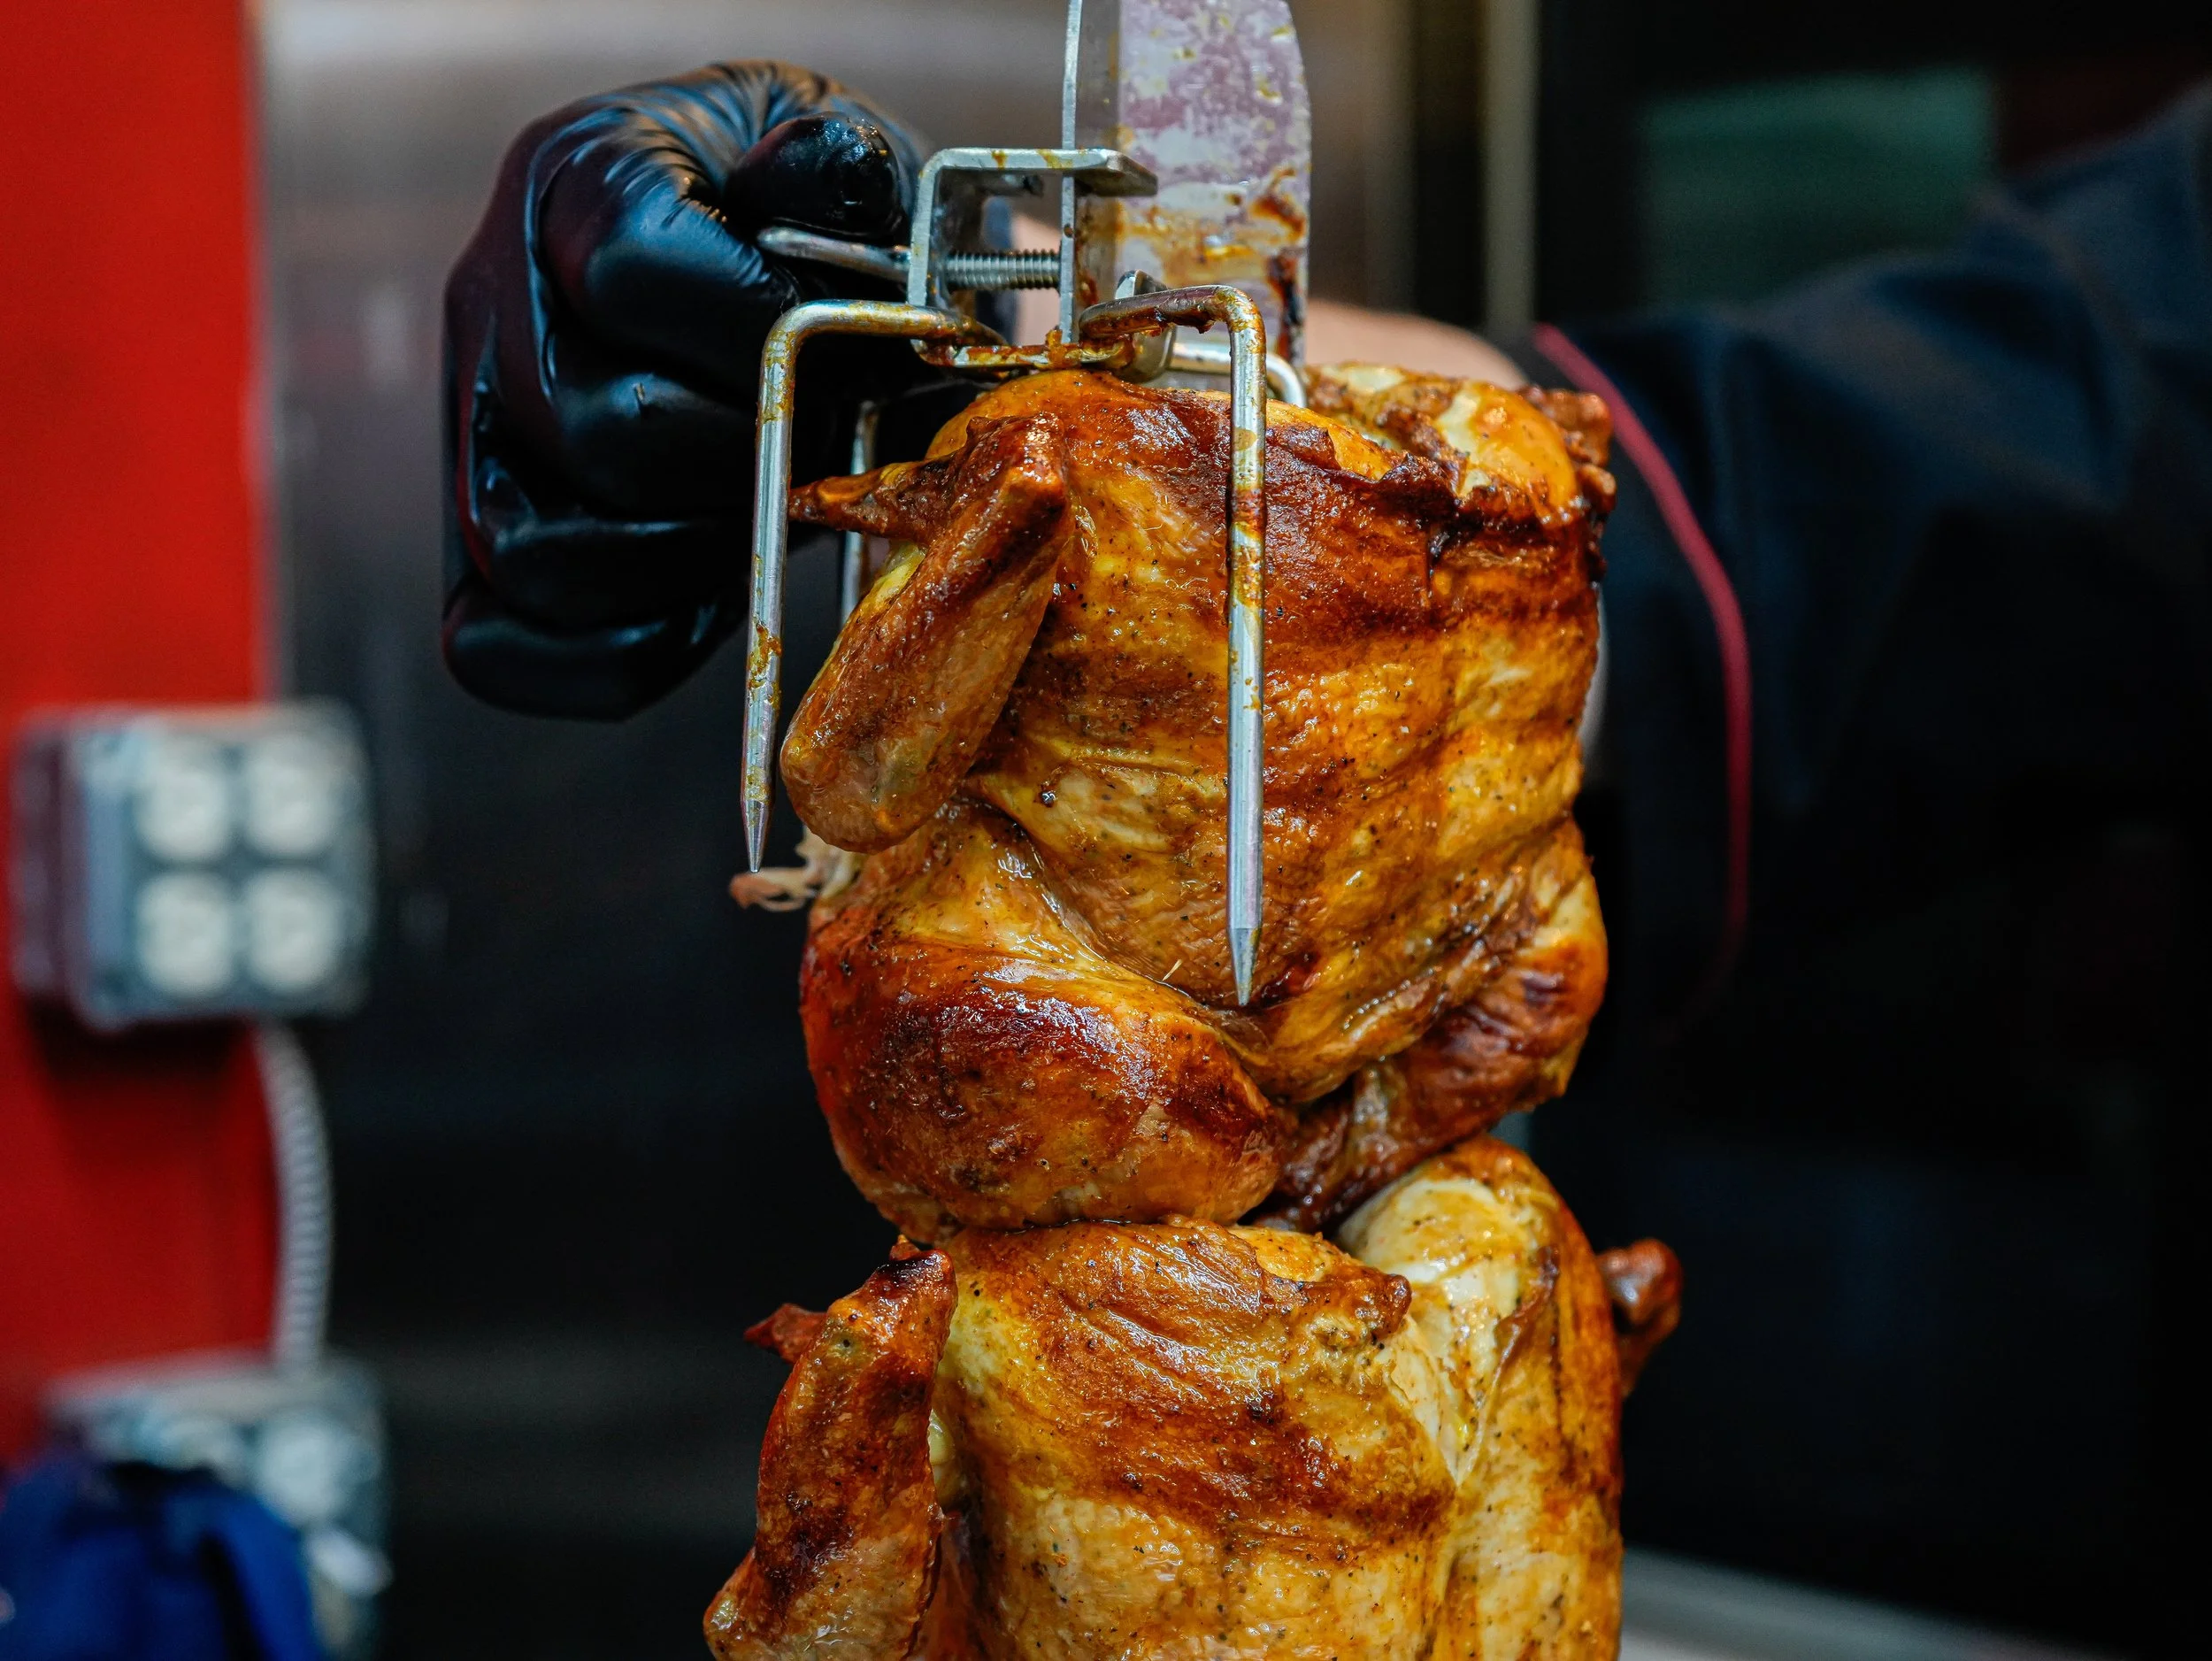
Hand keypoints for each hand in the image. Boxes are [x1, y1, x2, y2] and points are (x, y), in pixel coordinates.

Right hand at [443, 63, 938, 717]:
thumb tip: (824, 175)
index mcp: (573, 179)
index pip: (630, 272)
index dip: (760, 335)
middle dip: (744, 465)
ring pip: (534, 557)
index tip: (848, 354)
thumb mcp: (842, 167)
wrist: (773, 273)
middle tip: (821, 452)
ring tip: (767, 517)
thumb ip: (839, 172)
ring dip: (688, 563)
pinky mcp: (473, 550)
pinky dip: (613, 655)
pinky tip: (710, 603)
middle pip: (597, 433)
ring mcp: (470, 434)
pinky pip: (494, 652)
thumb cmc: (812, 225)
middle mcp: (490, 301)